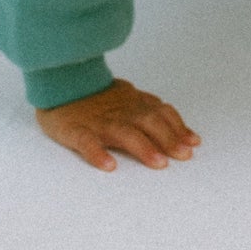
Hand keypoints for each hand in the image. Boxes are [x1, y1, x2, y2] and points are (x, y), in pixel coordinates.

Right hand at [36, 78, 200, 171]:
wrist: (57, 83)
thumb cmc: (95, 96)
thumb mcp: (126, 96)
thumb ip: (150, 108)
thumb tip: (178, 124)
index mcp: (132, 103)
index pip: (160, 113)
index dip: (177, 127)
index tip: (193, 142)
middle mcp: (119, 111)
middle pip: (148, 122)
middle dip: (168, 138)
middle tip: (183, 156)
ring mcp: (97, 121)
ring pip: (123, 132)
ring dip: (143, 147)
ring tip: (158, 163)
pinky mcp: (74, 130)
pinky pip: (86, 142)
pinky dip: (98, 153)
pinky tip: (108, 166)